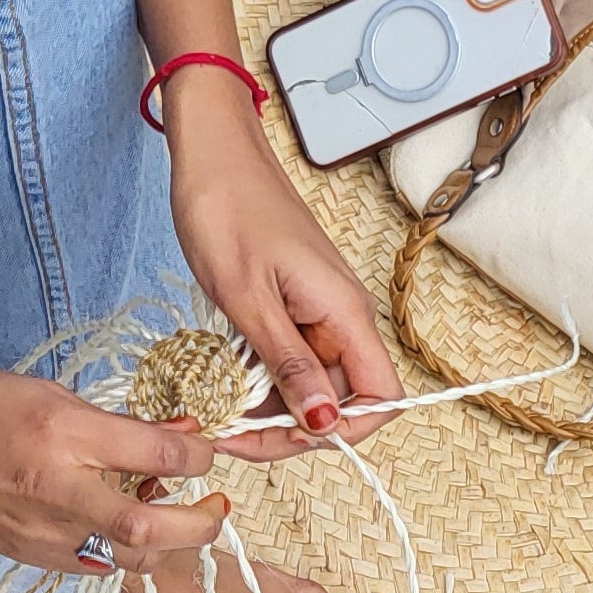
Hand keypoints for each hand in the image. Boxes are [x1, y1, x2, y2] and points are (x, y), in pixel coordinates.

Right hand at [0, 361, 230, 576]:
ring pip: (129, 557)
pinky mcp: (27, 555)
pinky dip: (118, 550)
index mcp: (61, 434)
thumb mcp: (38, 389)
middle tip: (217, 507)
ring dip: (162, 540)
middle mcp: (56, 490)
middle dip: (202, 524)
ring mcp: (40, 532)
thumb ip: (107, 419)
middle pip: (155, 530)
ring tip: (164, 510)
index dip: (201, 455)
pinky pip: (92, 564)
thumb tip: (172, 434)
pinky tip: (114, 523)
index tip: (209, 450)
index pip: (161, 455)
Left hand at [162, 80, 403, 447]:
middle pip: (340, 403)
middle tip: (229, 433)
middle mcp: (342, 319)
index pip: (380, 399)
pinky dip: (255, 383)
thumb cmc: (227, 208)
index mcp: (345, 314)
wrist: (212, 154)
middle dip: (289, 430)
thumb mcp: (248, 297)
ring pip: (309, 388)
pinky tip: (220, 384)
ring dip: (266, 411)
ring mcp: (318, 316)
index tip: (284, 437)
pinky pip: (287, 364)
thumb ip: (287, 364)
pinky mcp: (293, 311)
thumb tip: (322, 423)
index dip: (342, 431)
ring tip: (215, 410)